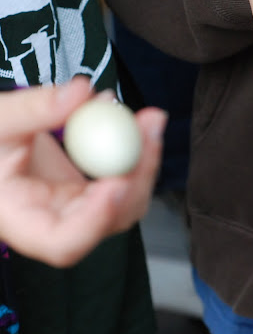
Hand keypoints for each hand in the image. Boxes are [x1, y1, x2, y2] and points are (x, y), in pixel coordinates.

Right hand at [0, 77, 166, 266]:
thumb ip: (34, 108)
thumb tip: (82, 91)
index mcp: (21, 221)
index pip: (63, 242)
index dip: (96, 218)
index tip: (117, 182)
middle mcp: (57, 224)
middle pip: (110, 220)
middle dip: (138, 176)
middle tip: (149, 131)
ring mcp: (81, 210)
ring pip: (128, 201)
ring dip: (145, 161)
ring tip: (148, 120)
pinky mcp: (95, 192)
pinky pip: (128, 180)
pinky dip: (139, 153)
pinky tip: (139, 123)